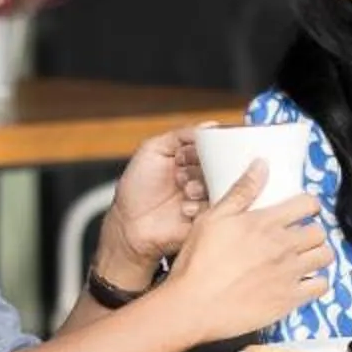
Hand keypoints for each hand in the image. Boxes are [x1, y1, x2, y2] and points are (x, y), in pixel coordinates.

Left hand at [102, 130, 206, 275]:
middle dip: (204, 168)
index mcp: (190, 159)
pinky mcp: (207, 217)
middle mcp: (200, 176)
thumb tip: (209, 126)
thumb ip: (179, 135)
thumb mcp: (151, 150)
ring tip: (185, 190)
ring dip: (201, 186)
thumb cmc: (136, 188)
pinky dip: (200, 205)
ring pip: (221, 185)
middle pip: (220, 165)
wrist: (130, 225)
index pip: (211, 147)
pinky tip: (185, 208)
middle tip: (184, 173)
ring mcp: (205, 197)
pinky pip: (218, 208)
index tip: (189, 155)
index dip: (204, 149)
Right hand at [163, 161, 331, 345]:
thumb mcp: (213, 218)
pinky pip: (320, 287)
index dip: (307, 205)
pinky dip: (317, 282)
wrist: (193, 305)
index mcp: (265, 223)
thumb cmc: (198, 262)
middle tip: (300, 236)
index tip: (301, 210)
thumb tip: (261, 165)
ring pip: (325, 256)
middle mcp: (283, 246)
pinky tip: (304, 281)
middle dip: (312, 230)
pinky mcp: (289, 299)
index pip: (307, 204)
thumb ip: (241, 191)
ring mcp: (289, 274)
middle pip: (319, 231)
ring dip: (318, 254)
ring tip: (304, 257)